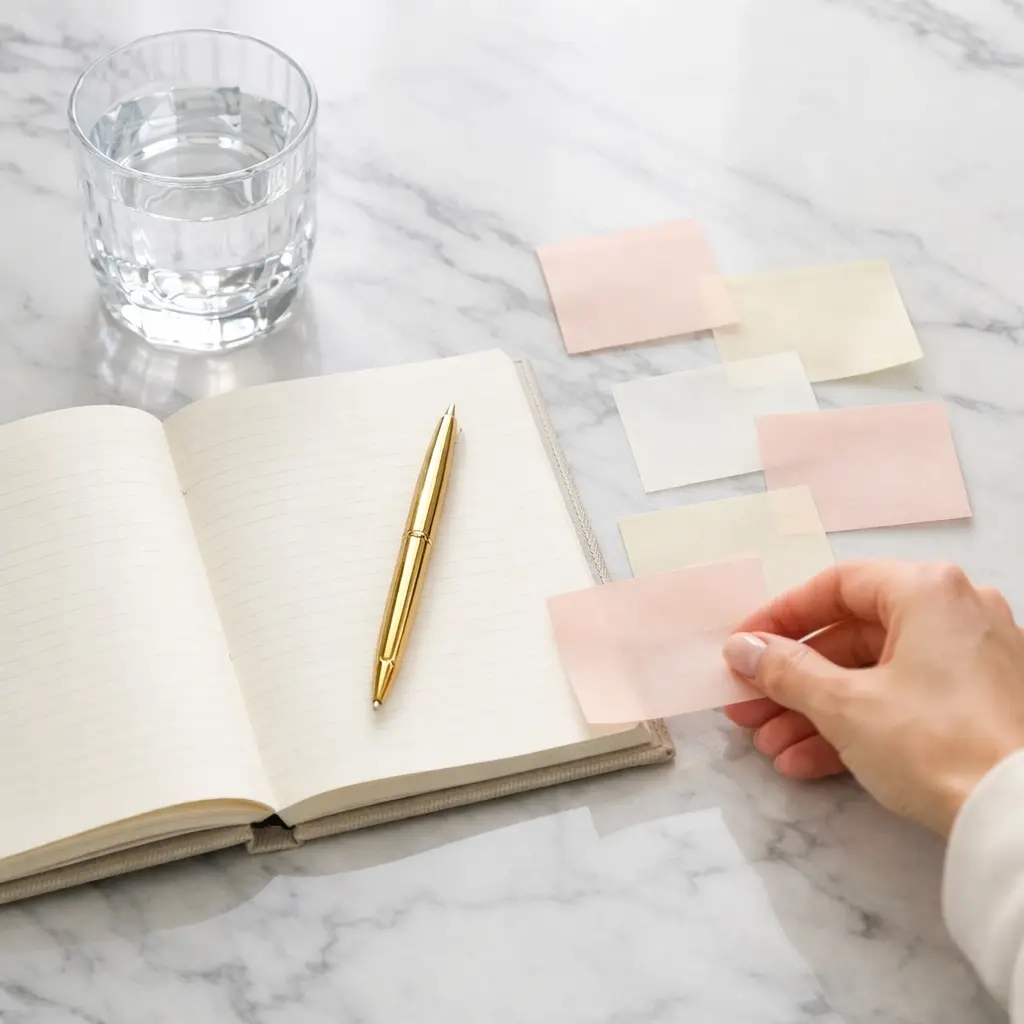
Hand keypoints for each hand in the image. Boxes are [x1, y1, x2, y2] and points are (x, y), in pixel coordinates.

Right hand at [721, 560, 1023, 834]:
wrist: (1021, 819)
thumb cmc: (935, 743)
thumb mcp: (843, 704)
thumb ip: (784, 670)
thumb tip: (742, 649)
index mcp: (926, 591)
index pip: (835, 586)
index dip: (779, 618)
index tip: (743, 648)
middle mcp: (955, 613)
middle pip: (851, 637)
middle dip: (791, 681)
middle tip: (748, 707)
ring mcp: (973, 662)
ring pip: (873, 676)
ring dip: (815, 712)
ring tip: (771, 747)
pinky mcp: (981, 707)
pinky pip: (903, 703)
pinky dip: (856, 727)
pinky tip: (808, 762)